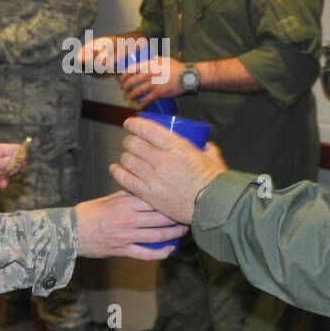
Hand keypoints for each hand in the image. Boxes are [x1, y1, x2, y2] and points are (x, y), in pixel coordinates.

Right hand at [75, 191, 186, 259]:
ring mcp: (126, 236)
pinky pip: (145, 254)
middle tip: (188, 214)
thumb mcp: (108, 199)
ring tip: (183, 231)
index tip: (180, 198)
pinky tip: (169, 251)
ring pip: (157, 236)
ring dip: (173, 234)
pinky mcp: (122, 250)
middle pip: (160, 218)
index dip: (169, 199)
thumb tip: (144, 188)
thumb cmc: (89, 214)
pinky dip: (159, 253)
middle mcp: (128, 219)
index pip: (153, 200)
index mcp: (124, 204)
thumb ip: (127, 195)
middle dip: (176, 217)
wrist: (71, 232)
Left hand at [109, 116, 227, 222]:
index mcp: (176, 147)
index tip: (130, 123)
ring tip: (126, 156)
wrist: (212, 206)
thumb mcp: (211, 157)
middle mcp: (162, 160)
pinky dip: (117, 172)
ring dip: (124, 156)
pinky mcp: (149, 194)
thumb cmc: (214, 182)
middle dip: (129, 140)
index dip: (134, 124)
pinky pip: (125, 180)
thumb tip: (203, 144)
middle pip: (134, 144)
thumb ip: (205, 148)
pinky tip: (115, 169)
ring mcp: (154, 178)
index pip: (147, 129)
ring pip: (127, 160)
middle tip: (130, 142)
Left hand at [118, 56, 182, 105]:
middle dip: (125, 86)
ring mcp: (153, 84)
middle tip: (124, 89)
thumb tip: (149, 60)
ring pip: (136, 92)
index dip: (124, 75)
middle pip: (131, 81)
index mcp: (149, 65)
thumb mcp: (163, 59)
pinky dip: (141, 104)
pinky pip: (146, 100)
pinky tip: (139, 106)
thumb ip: (154, 60)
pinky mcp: (158, 93)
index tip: (122, 78)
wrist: (186, 76)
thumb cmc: (176, 67)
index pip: (131, 69)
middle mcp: (148, 74)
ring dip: (131, 96)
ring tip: (130, 98)